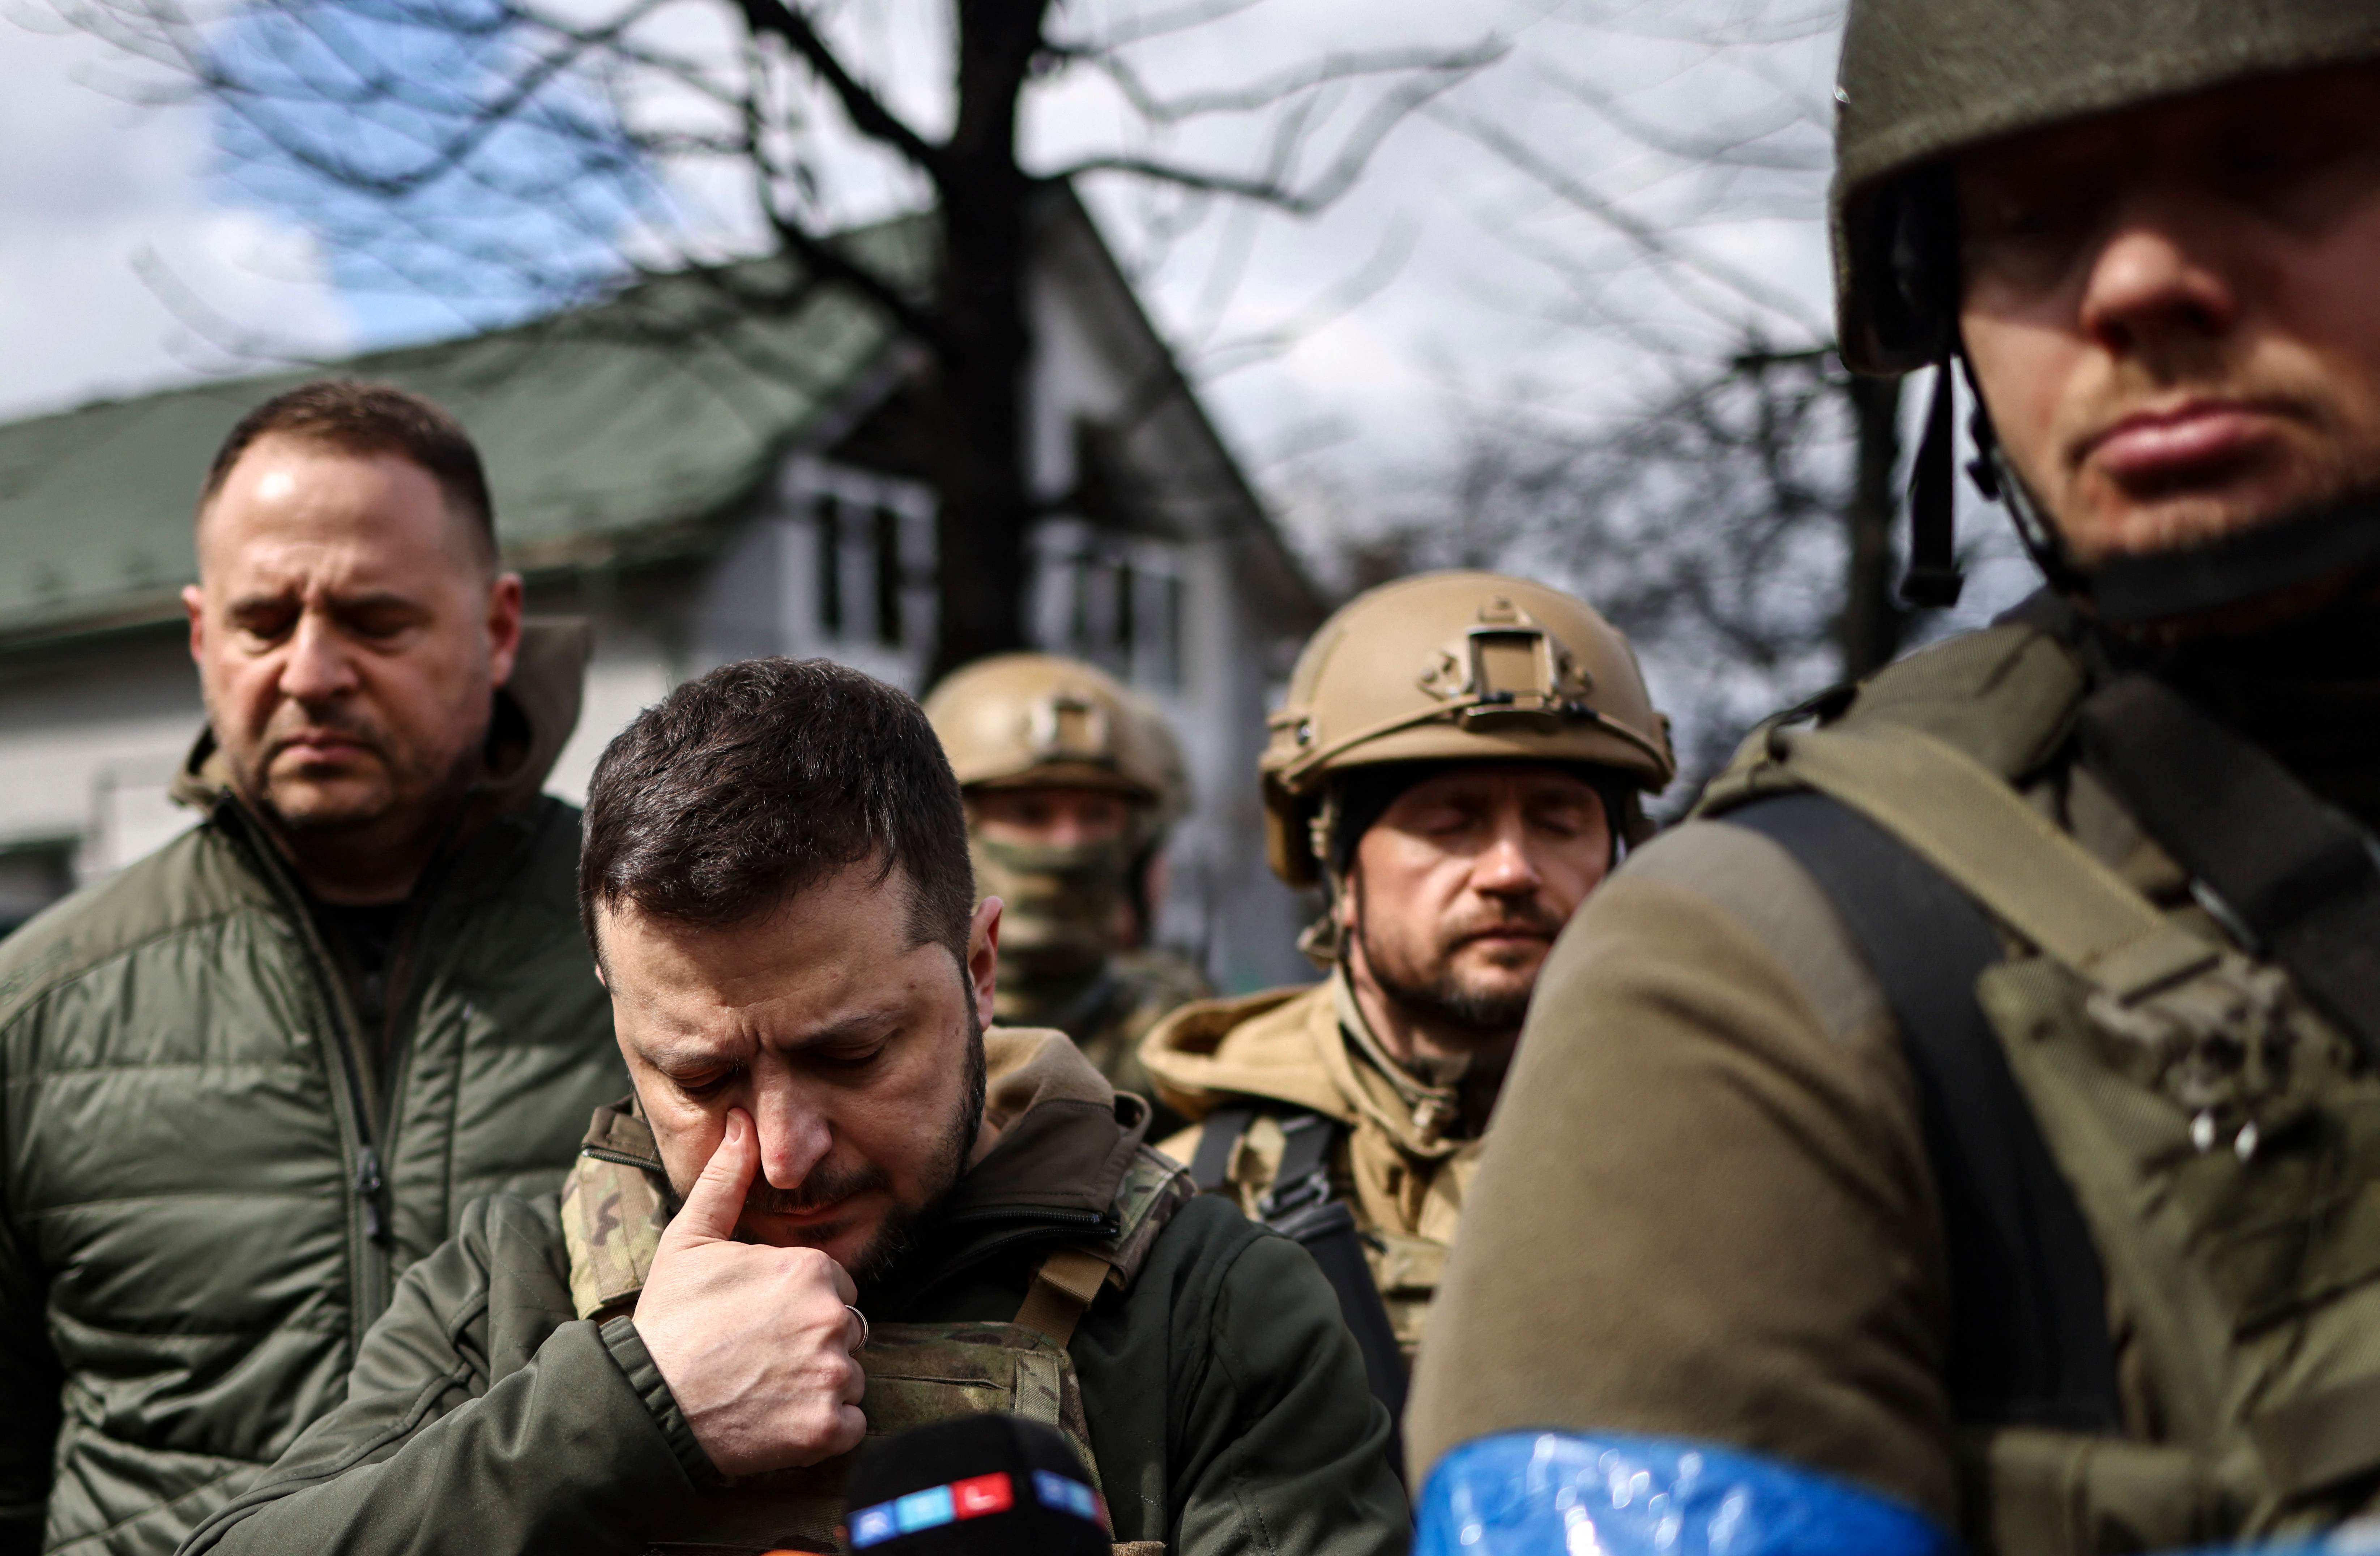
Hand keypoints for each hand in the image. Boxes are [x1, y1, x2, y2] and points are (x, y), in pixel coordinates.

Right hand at [633, 1110, 867, 1474]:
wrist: (646, 1404)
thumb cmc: (669, 1321)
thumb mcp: (691, 1240)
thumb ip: (726, 1180)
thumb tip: (741, 1122)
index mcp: (811, 1270)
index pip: (834, 1286)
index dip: (800, 1303)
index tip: (763, 1320)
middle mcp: (832, 1318)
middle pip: (847, 1329)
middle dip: (814, 1342)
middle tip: (761, 1356)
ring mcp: (832, 1374)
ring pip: (850, 1376)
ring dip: (819, 1384)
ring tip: (766, 1387)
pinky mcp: (828, 1428)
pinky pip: (851, 1425)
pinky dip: (824, 1428)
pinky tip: (781, 1419)